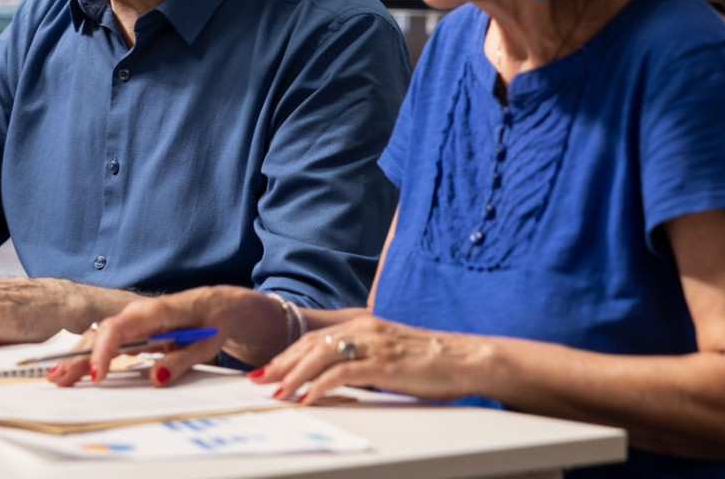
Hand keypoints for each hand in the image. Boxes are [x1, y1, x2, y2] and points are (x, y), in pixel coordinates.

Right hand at [48, 287, 236, 386]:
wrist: (221, 306)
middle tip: (58, 379)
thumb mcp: (205, 344)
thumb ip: (180, 360)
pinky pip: (105, 342)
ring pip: (98, 337)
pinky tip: (73, 368)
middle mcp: (136, 314)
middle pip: (100, 334)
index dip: (103, 352)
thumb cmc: (213, 320)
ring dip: (77, 357)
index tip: (96, 375)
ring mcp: (132, 321)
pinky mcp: (133, 331)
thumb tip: (155, 378)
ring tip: (56, 377)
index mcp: (153, 312)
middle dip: (78, 357)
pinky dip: (88, 355)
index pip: (118, 329)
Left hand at [257, 316, 489, 404]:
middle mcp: (362, 329)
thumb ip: (363, 359)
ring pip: (320, 356)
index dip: (288, 353)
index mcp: (362, 325)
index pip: (314, 338)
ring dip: (294, 375)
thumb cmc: (431, 360)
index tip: (268, 368)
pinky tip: (307, 399)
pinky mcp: (383, 364)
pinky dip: (320, 386)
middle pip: (310, 344)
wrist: (466, 357)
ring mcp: (372, 345)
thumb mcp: (389, 354)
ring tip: (277, 392)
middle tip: (259, 379)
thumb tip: (337, 377)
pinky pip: (342, 374)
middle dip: (281, 363)